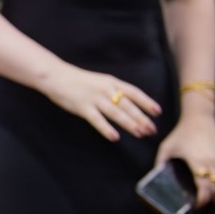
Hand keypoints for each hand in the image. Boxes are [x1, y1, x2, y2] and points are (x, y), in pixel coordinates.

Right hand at [41, 64, 160, 140]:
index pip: (134, 92)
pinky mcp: (82, 107)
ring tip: (140, 133)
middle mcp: (106, 90)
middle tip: (152, 130)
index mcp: (111, 82)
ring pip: (116, 113)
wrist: (56, 76)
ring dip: (130, 124)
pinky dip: (106, 129)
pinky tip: (115, 137)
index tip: (157, 112)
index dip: (147, 102)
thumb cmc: (77, 80)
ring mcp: (94, 98)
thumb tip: (125, 103)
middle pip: (128, 105)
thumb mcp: (99, 81)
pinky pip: (97, 120)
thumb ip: (111, 90)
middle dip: (142, 118)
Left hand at [155, 111, 214, 206]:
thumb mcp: (166, 147)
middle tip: (198, 205)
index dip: (202, 200)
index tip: (195, 206)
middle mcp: (211, 163)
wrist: (200, 119)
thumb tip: (153, 176)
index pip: (204, 187)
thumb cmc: (181, 133)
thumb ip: (159, 162)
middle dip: (208, 200)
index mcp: (197, 162)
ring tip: (207, 201)